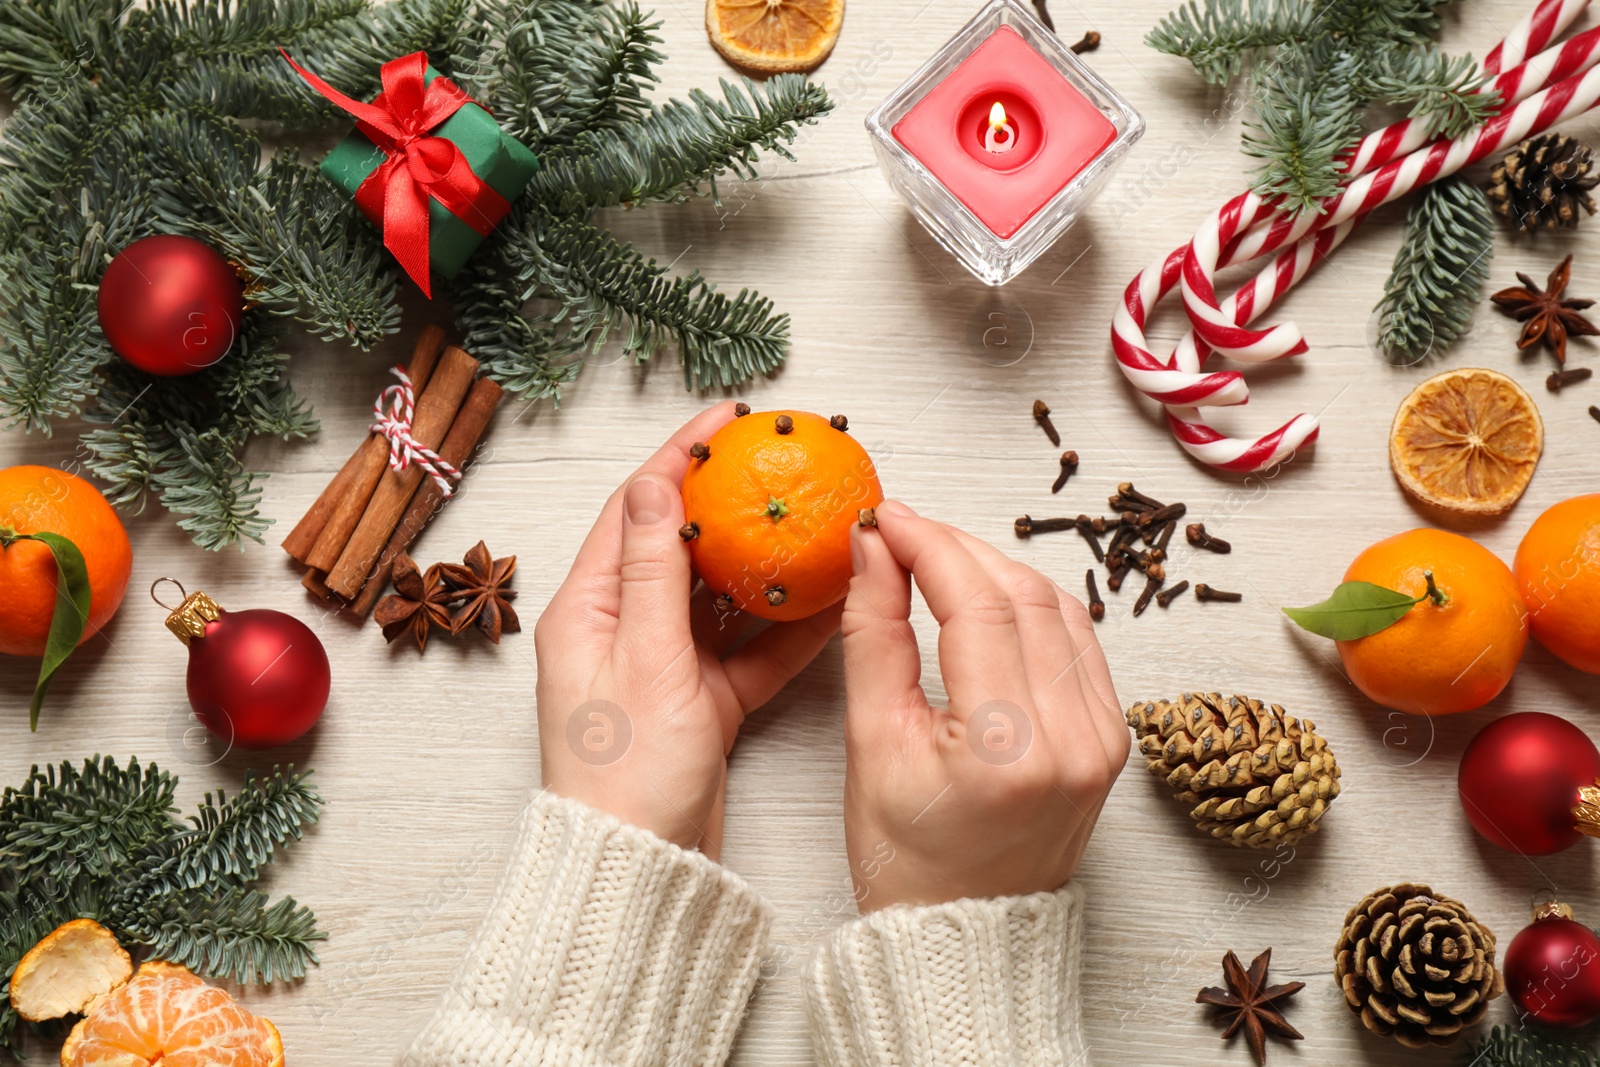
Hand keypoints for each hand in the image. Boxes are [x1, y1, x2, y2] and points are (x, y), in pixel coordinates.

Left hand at [535, 402, 843, 857]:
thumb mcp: (645, 661)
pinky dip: (787, 631)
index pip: (637, 510)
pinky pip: (749, 651)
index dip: (680, 458)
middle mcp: (623, 631)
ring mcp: (664, 667)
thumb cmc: (626, 777)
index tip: (726, 420)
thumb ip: (654, 571)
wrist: (640, 872)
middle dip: (735, 507)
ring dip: (770, 567)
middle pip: (684, 547)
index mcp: (589, 611)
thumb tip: (653, 484)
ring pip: (725, 599)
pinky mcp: (701, 703)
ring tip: (820, 525)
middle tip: (786, 466)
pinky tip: (832, 604)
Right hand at [839, 500, 1126, 911]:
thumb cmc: (908, 861)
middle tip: (899, 532)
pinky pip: (1078, 641)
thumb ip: (873, 634)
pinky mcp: (1111, 738)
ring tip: (935, 559)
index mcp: (1009, 747)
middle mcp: (1074, 738)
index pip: (977, 604)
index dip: (927, 544)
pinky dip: (1031, 604)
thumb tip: (872, 549)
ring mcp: (1103, 739)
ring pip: (1057, 606)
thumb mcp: (871, 743)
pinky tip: (988, 596)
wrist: (965, 937)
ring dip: (995, 569)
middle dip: (957, 547)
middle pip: (1022, 594)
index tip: (883, 519)